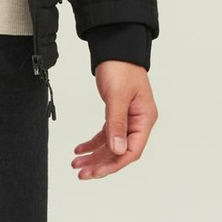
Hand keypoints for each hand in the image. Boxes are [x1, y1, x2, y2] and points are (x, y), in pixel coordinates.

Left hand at [70, 61, 157, 178]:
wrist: (115, 48)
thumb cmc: (121, 67)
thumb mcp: (117, 96)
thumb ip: (116, 124)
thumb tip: (118, 151)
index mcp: (144, 119)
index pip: (132, 150)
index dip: (114, 164)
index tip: (96, 172)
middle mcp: (138, 122)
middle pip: (120, 152)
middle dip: (101, 164)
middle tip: (82, 173)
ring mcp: (128, 119)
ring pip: (111, 145)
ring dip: (94, 155)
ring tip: (76, 164)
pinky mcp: (117, 114)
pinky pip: (106, 134)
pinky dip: (93, 143)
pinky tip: (80, 149)